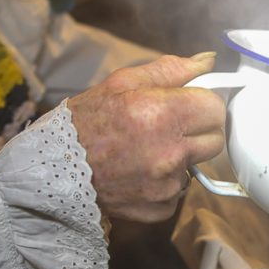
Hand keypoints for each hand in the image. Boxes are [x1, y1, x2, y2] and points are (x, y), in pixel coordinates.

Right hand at [68, 53, 225, 221]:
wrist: (52, 170)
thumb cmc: (85, 122)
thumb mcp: (122, 82)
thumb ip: (171, 69)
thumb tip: (207, 61)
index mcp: (162, 114)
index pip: (216, 108)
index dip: (205, 103)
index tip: (192, 104)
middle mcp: (169, 152)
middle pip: (215, 139)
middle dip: (199, 130)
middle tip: (171, 126)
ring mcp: (165, 184)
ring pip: (197, 165)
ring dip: (182, 157)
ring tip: (148, 149)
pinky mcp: (160, 207)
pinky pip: (178, 190)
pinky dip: (165, 182)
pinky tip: (141, 171)